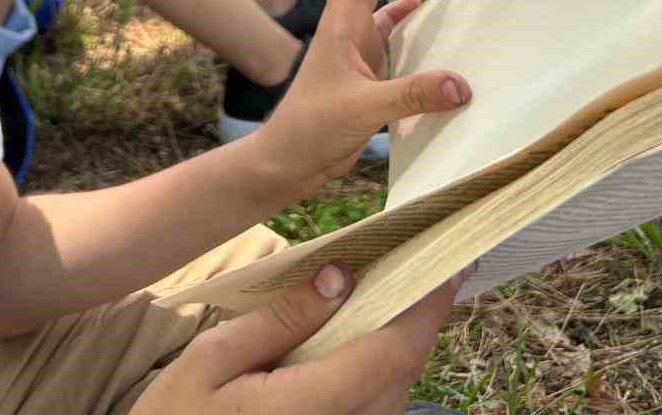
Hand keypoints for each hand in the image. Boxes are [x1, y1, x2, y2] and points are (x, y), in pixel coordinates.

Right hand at [137, 261, 472, 414]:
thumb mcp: (211, 359)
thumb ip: (279, 319)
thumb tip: (340, 275)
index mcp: (312, 408)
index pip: (393, 352)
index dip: (429, 306)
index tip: (450, 262)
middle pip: (401, 373)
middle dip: (415, 320)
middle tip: (415, 267)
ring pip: (392, 396)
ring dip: (396, 348)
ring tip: (386, 299)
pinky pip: (371, 412)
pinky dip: (374, 375)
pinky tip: (354, 346)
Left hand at [256, 0, 471, 189]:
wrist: (287, 158)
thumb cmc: (312, 129)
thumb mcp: (364, 110)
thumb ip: (412, 95)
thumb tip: (461, 83)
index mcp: (341, 24)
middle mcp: (346, 27)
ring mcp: (352, 46)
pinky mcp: (360, 68)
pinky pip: (383, 28)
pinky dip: (401, 12)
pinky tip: (418, 7)